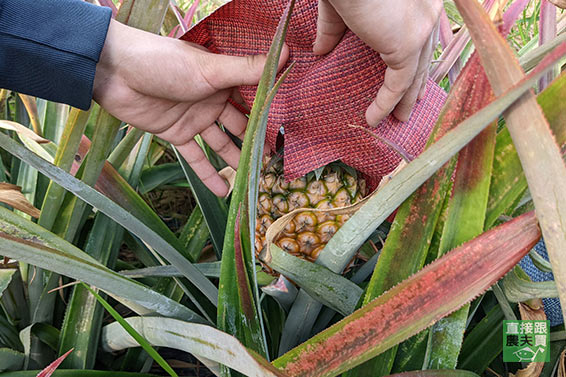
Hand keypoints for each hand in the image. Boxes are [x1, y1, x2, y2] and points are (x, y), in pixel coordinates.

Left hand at [93, 19, 287, 195]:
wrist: (114, 72)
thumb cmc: (164, 62)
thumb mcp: (211, 68)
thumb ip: (247, 69)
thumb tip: (288, 52)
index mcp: (223, 80)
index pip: (253, 99)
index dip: (271, 115)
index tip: (291, 133)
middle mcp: (212, 99)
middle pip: (240, 125)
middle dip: (257, 142)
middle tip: (276, 163)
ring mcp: (194, 118)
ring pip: (221, 144)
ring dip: (235, 161)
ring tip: (255, 180)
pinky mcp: (176, 135)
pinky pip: (195, 157)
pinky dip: (207, 174)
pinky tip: (223, 192)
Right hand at [314, 0, 441, 124]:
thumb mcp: (340, 6)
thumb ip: (334, 28)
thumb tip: (320, 51)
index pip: (423, 34)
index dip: (417, 58)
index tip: (413, 78)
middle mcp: (427, 12)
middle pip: (426, 56)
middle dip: (419, 82)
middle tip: (413, 104)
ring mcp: (421, 28)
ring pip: (416, 73)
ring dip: (407, 99)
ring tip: (399, 119)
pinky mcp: (408, 45)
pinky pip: (398, 84)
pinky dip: (386, 104)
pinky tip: (374, 118)